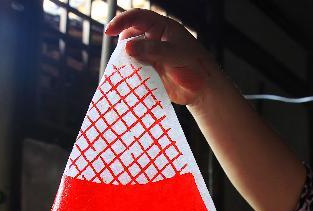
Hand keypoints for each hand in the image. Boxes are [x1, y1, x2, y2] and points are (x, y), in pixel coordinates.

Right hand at [105, 9, 220, 107]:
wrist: (202, 91)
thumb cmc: (195, 66)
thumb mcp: (175, 54)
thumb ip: (152, 50)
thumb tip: (127, 47)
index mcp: (162, 28)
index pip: (138, 17)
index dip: (122, 21)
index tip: (109, 31)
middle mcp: (154, 39)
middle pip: (130, 35)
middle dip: (122, 44)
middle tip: (121, 58)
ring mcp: (151, 54)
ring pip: (130, 53)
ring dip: (125, 60)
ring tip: (127, 70)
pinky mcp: (150, 70)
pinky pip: (134, 68)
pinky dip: (129, 72)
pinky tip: (129, 79)